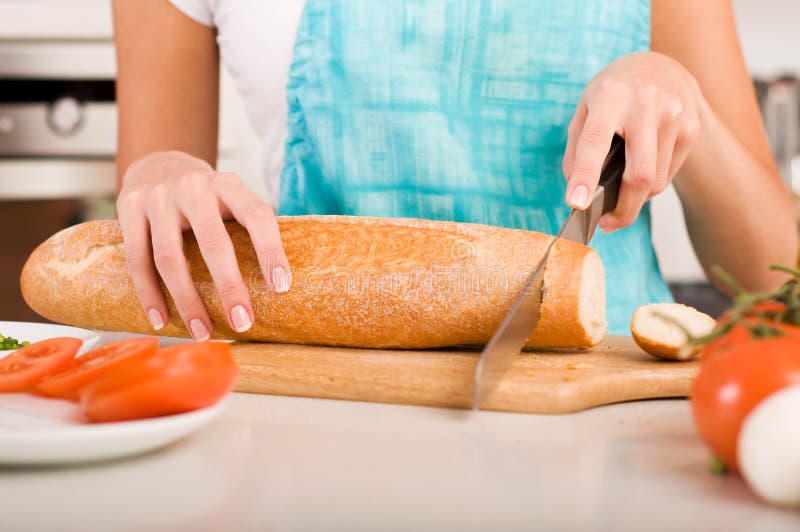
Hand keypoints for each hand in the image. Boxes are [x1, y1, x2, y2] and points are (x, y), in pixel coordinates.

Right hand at [116, 151, 289, 339]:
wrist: (158, 163)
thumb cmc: (206, 196)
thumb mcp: (231, 197)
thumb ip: (249, 226)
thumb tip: (278, 283)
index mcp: (228, 184)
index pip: (258, 216)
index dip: (271, 251)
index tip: (281, 288)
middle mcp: (193, 186)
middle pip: (213, 243)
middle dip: (229, 287)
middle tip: (242, 322)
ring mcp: (158, 197)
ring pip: (170, 258)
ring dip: (187, 301)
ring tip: (202, 332)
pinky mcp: (128, 207)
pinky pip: (137, 259)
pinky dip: (149, 294)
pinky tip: (162, 320)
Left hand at [562, 51, 704, 230]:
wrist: (661, 66)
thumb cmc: (614, 93)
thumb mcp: (585, 108)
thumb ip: (576, 149)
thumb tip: (579, 194)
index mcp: (611, 95)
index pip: (595, 142)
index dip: (585, 176)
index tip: (577, 203)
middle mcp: (646, 104)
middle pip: (638, 174)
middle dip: (623, 210)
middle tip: (607, 224)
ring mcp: (674, 116)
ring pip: (655, 181)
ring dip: (635, 197)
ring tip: (621, 190)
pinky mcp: (691, 129)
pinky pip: (668, 175)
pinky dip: (651, 183)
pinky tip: (641, 168)